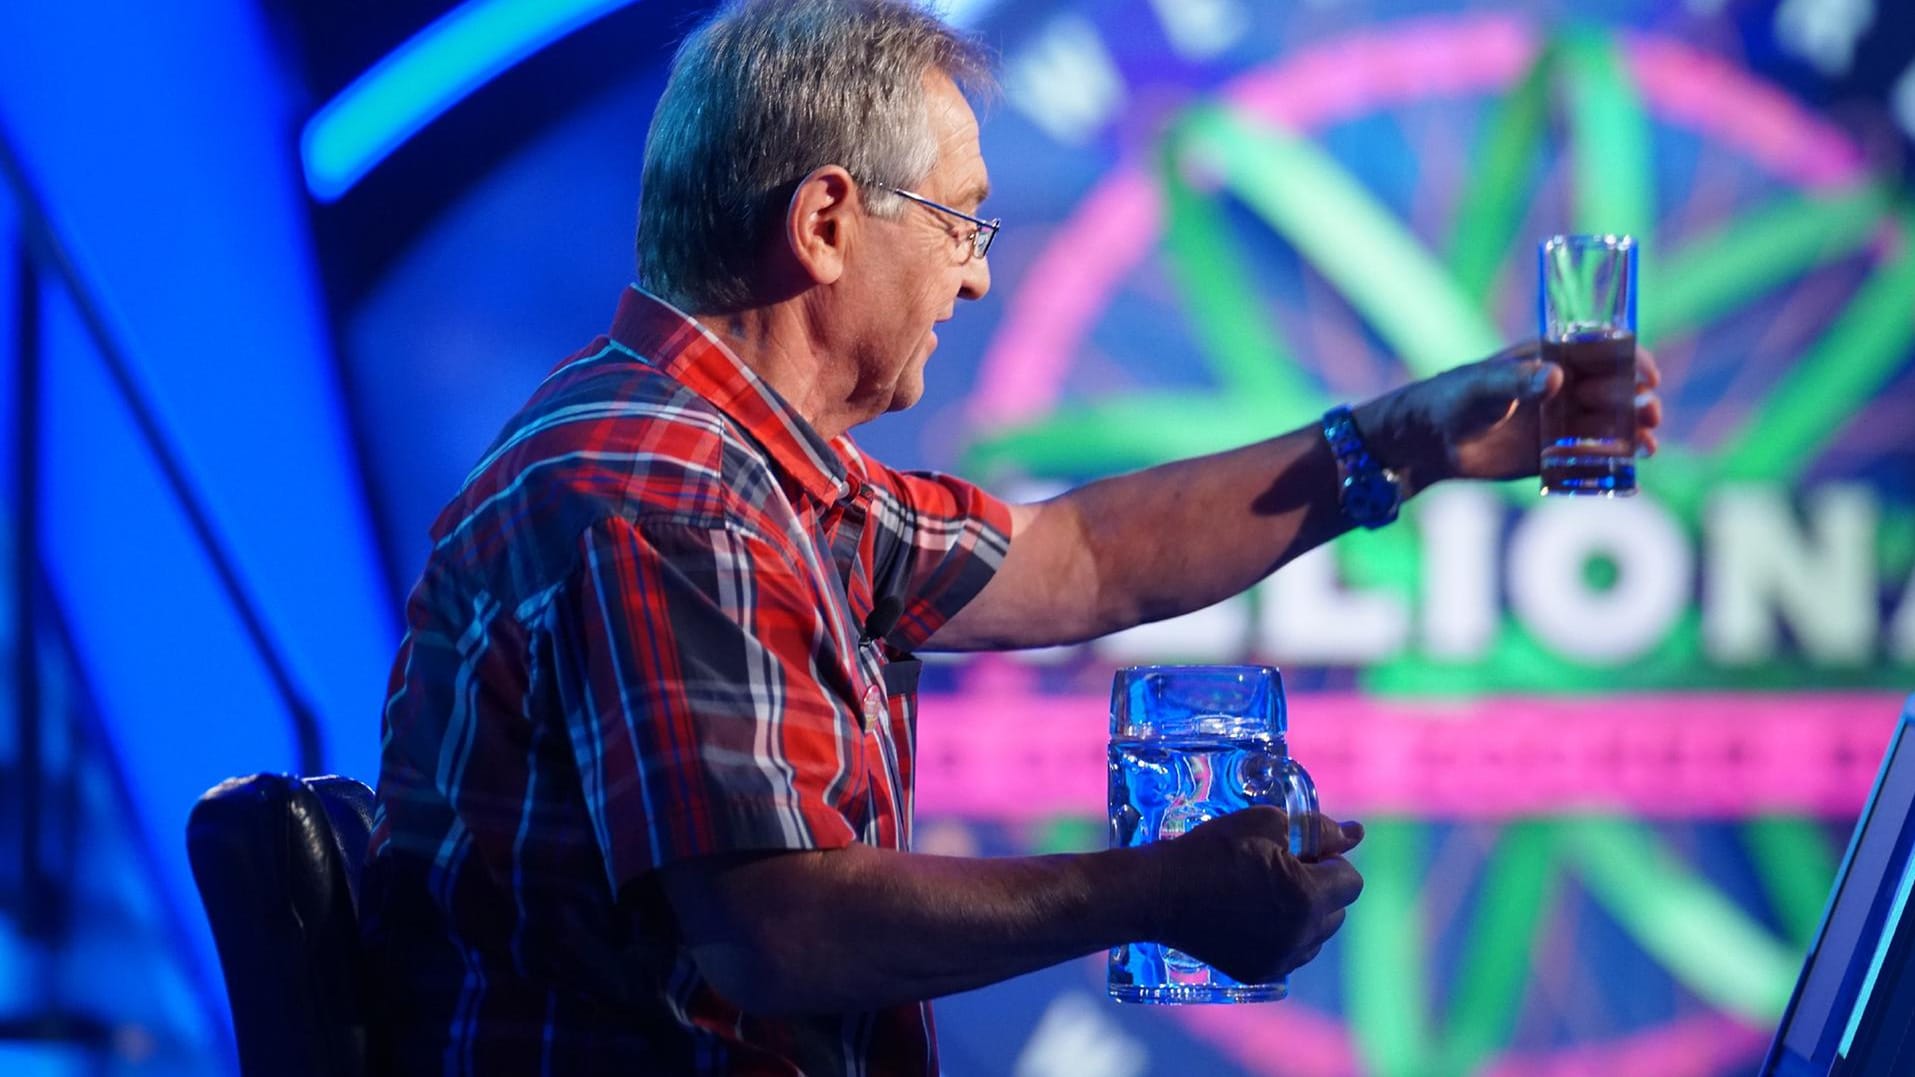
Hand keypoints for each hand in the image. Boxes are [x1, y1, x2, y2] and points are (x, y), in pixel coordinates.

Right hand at [1148, 807, 1362, 985]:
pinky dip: (1285, 934)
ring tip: (1266, 891)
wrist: (1159, 893)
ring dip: (1305, 912)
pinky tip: (1255, 914)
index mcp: (1307, 898)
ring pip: (1317, 935)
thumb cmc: (1211, 850)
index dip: (1330, 859)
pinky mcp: (1260, 973)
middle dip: (1321, 887)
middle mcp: (1301, 936)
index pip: (1351, 880)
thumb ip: (1316, 829)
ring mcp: (1280, 960)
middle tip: (1281, 866)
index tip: (1302, 849)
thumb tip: (1355, 834)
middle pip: (1338, 911)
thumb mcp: (1264, 824)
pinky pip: (1292, 954)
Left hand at [1353, 342, 1662, 488]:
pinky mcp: (1551, 455)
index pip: (1603, 352)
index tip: (1648, 376)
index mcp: (1550, 360)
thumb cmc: (1452, 400)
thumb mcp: (1484, 386)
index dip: (1632, 359)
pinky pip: (1592, 456)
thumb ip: (1518, 382)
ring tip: (1648, 444)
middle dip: (1639, 401)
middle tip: (1649, 415)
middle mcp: (1562, 389)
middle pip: (1616, 391)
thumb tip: (1556, 378)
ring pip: (1610, 425)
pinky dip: (1615, 460)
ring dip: (1635, 432)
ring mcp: (1559, 422)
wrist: (1428, 442)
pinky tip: (1634, 467)